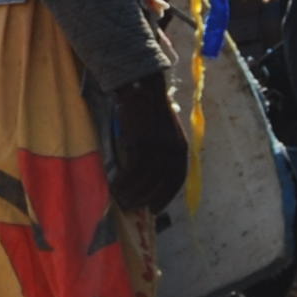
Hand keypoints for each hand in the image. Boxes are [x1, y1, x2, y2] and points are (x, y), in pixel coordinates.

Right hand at [101, 72, 189, 215]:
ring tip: (121, 200)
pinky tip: (114, 187)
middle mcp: (172, 150)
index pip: (177, 179)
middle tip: (133, 207)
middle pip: (161, 184)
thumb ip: (163, 152)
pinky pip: (131, 171)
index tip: (155, 208)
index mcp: (181, 148)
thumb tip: (151, 177)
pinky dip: (123, 182)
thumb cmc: (150, 110)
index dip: (166, 196)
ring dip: (132, 194)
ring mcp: (156, 147)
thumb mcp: (165, 132)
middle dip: (147, 199)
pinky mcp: (140, 143)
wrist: (142, 88)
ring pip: (145, 180)